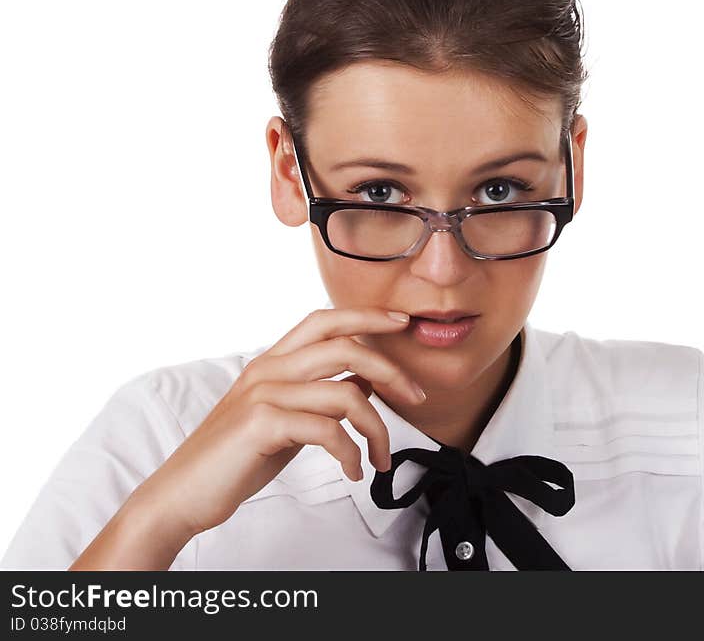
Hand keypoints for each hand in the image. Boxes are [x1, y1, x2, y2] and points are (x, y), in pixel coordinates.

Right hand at [137, 307, 423, 538]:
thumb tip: (362, 381)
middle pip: (344, 347)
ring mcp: (263, 395)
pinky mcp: (261, 425)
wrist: (180, 494)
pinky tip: (353, 470)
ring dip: (377, 428)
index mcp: (272, 361)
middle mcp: (268, 369)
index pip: (324, 320)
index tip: (401, 322)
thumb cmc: (236, 456)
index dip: (366, 315)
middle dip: (390, 369)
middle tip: (417, 397)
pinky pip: (327, 430)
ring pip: (344, 393)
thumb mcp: (283, 416)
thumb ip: (317, 394)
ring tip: (380, 458)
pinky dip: (350, 453)